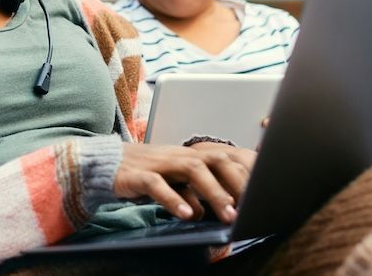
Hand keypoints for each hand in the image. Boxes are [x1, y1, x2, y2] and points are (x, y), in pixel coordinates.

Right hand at [114, 142, 255, 222]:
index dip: (249, 173)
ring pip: (192, 170)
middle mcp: (180, 155)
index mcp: (192, 155)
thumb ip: (202, 191)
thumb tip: (228, 209)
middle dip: (238, 183)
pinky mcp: (138, 174)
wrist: (105, 164)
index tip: (266, 192)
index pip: (228, 157)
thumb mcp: (179, 182)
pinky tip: (186, 215)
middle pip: (216, 160)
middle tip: (251, 207)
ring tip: (228, 215)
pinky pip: (157, 184)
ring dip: (214, 193)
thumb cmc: (148, 174)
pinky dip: (173, 199)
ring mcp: (160, 163)